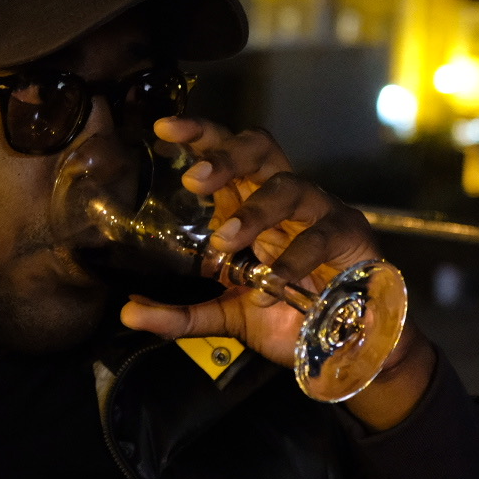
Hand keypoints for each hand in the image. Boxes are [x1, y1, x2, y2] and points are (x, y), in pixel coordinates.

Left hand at [119, 117, 434, 428]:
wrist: (346, 349)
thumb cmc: (287, 316)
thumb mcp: (225, 317)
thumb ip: (178, 315)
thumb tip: (127, 313)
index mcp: (250, 205)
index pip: (225, 154)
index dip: (199, 135)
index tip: (164, 129)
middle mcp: (283, 199)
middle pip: (260, 148)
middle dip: (227, 155)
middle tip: (195, 180)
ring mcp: (320, 213)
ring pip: (290, 185)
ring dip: (255, 210)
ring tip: (226, 241)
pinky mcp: (351, 235)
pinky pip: (322, 234)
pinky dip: (293, 259)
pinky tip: (271, 284)